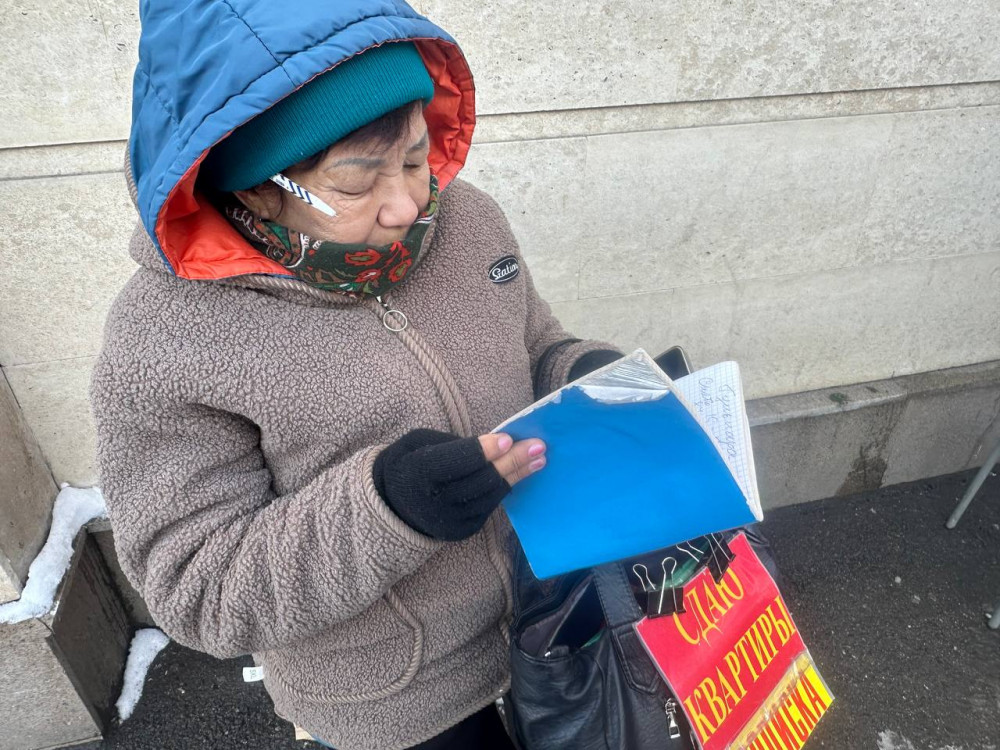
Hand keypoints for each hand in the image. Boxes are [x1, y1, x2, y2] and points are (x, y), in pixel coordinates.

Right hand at [373, 429, 545, 540]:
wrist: (393, 506)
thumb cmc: (410, 463)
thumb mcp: (419, 443)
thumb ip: (452, 444)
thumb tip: (493, 445)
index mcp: (419, 474)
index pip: (457, 462)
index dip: (484, 451)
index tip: (509, 438)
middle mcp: (435, 502)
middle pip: (481, 480)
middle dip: (513, 461)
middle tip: (538, 446)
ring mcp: (450, 521)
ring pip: (491, 496)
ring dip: (517, 476)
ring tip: (539, 460)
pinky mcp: (462, 531)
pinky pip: (489, 507)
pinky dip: (504, 489)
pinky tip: (518, 474)